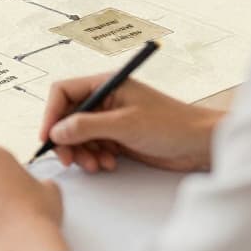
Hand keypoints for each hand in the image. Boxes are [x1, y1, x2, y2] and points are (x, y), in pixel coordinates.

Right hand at [41, 75, 222, 173]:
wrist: (202, 145)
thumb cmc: (171, 125)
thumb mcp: (125, 125)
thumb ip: (87, 126)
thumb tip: (56, 132)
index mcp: (105, 85)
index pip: (63, 93)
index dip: (51, 114)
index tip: (48, 138)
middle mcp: (104, 100)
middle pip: (67, 117)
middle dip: (67, 140)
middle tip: (69, 161)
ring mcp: (111, 119)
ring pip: (79, 135)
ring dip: (82, 152)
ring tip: (97, 165)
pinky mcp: (118, 137)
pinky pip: (93, 146)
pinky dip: (95, 157)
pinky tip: (109, 164)